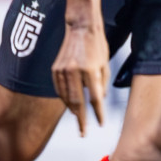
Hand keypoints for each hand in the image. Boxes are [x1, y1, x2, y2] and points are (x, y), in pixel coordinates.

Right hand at [52, 22, 109, 136]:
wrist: (81, 27)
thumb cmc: (98, 46)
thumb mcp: (105, 64)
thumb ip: (101, 84)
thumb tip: (97, 101)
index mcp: (90, 70)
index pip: (95, 98)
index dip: (98, 113)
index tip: (100, 124)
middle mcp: (74, 71)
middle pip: (77, 102)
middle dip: (81, 119)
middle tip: (83, 132)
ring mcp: (61, 70)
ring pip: (65, 98)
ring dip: (72, 110)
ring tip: (79, 119)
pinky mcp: (54, 69)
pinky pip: (58, 90)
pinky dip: (64, 99)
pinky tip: (70, 106)